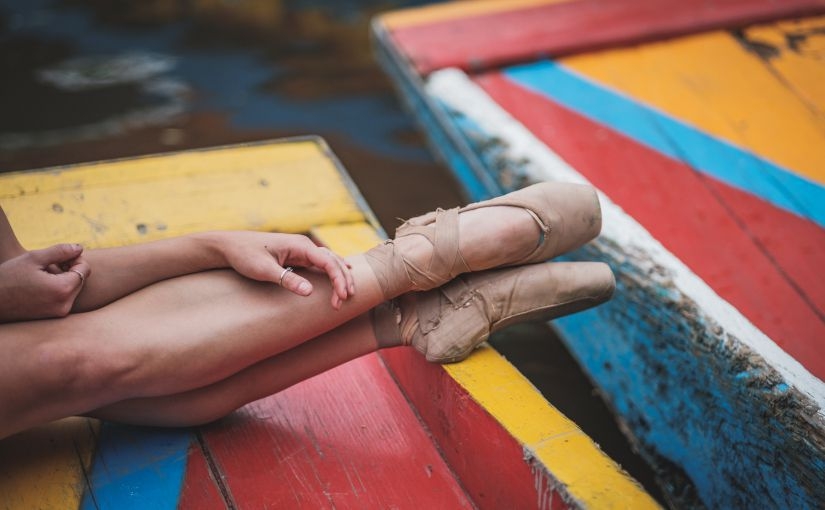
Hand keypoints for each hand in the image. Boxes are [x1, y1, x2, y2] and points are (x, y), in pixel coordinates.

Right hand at [0, 244, 90, 321]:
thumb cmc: (9, 277)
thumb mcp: (34, 258)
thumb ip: (60, 251)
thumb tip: (79, 248)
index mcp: (63, 289)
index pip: (85, 269)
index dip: (75, 259)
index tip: (60, 256)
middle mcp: (65, 304)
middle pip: (81, 280)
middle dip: (70, 269)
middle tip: (50, 263)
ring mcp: (60, 313)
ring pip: (74, 289)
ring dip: (64, 278)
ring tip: (43, 273)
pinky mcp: (54, 316)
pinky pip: (65, 298)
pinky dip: (59, 288)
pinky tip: (42, 284)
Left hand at [209, 232, 354, 309]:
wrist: (230, 246)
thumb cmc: (245, 255)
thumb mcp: (264, 270)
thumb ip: (287, 280)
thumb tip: (310, 292)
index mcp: (300, 245)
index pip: (328, 262)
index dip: (338, 280)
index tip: (341, 297)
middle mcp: (304, 245)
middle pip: (333, 261)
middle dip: (342, 280)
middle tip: (345, 300)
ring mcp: (301, 250)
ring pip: (329, 261)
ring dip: (339, 276)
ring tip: (347, 293)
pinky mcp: (296, 256)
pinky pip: (320, 263)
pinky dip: (332, 271)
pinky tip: (341, 274)